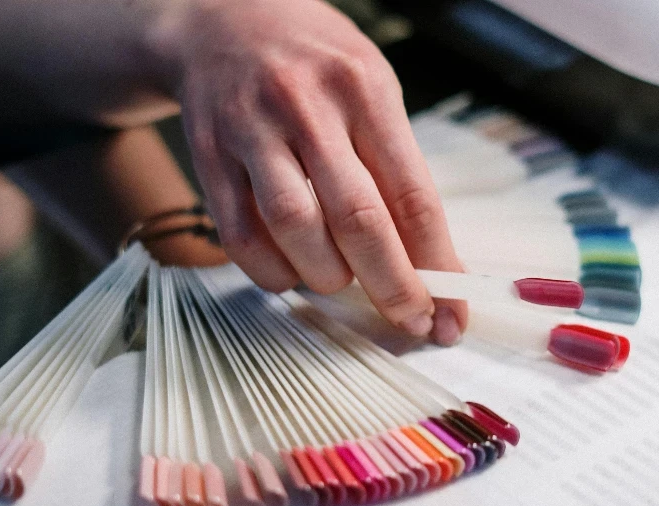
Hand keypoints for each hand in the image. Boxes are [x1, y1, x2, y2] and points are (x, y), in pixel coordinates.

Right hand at [156, 0, 465, 343]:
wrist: (218, 17)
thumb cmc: (312, 63)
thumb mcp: (369, 89)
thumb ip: (393, 165)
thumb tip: (425, 259)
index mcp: (364, 89)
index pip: (412, 195)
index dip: (436, 264)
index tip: (450, 311)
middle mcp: (307, 107)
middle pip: (358, 220)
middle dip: (392, 287)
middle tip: (411, 321)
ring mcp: (251, 130)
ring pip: (295, 229)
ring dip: (326, 277)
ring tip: (339, 280)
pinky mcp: (208, 155)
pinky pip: (239, 236)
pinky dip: (272, 272)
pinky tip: (291, 272)